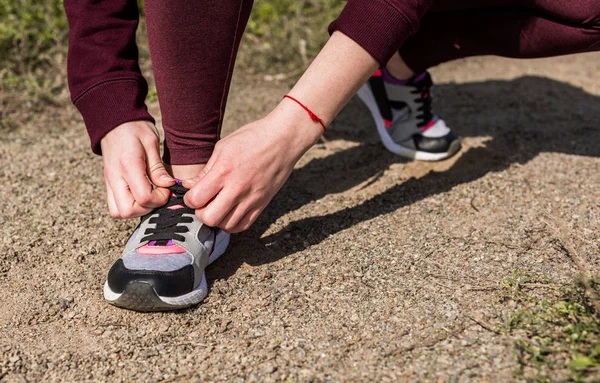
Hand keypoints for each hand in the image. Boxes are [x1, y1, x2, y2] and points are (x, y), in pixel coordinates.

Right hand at [100, 120, 174, 217]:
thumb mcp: (151, 143)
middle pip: (128, 211)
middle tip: (158, 195)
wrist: (113, 121)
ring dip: (137, 210)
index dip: (159, 199)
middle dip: (147, 209)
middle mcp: (115, 178)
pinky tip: (140, 195)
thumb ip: (158, 168)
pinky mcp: (108, 184)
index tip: (166, 189)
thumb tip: (168, 186)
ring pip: (118, 212)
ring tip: (149, 196)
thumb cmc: (135, 129)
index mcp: (128, 165)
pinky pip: (115, 206)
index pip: (144, 198)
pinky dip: (128, 206)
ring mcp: (109, 183)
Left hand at [183, 103, 322, 231]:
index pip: (196, 199)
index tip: (193, 194)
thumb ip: (206, 171)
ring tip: (218, 207)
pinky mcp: (262, 204)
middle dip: (201, 213)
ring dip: (217, 219)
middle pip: (209, 218)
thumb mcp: (222, 147)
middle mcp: (237, 188)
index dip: (189, 199)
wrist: (282, 139)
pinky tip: (230, 213)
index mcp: (223, 171)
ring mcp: (251, 198)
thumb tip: (189, 186)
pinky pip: (243, 226)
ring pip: (226, 226)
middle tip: (204, 204)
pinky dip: (233, 224)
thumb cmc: (252, 138)